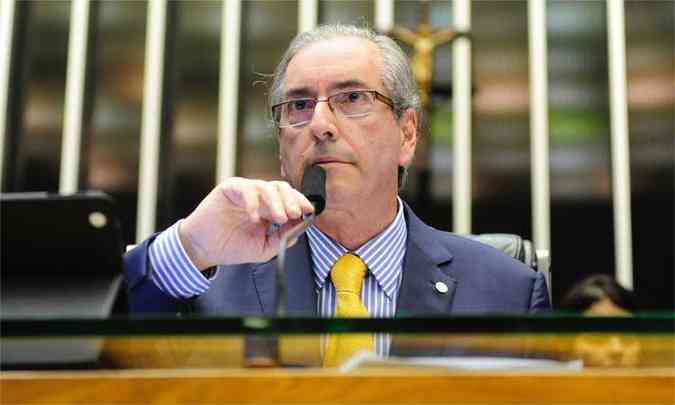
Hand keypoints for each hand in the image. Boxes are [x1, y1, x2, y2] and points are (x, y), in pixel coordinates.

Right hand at [178, 178, 314, 269]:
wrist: (204, 249)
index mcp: (270, 208)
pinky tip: (254, 218)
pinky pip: (246, 189)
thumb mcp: (264, 247)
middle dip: (292, 200)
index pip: (290, 199)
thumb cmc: (232, 247)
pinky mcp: (230, 188)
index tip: (308, 211)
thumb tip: (301, 225)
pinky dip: (253, 203)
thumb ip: (283, 237)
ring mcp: (245, 190)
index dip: (301, 202)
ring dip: (276, 202)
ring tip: (279, 218)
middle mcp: (259, 196)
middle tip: (295, 213)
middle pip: (282, 188)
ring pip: (267, 187)